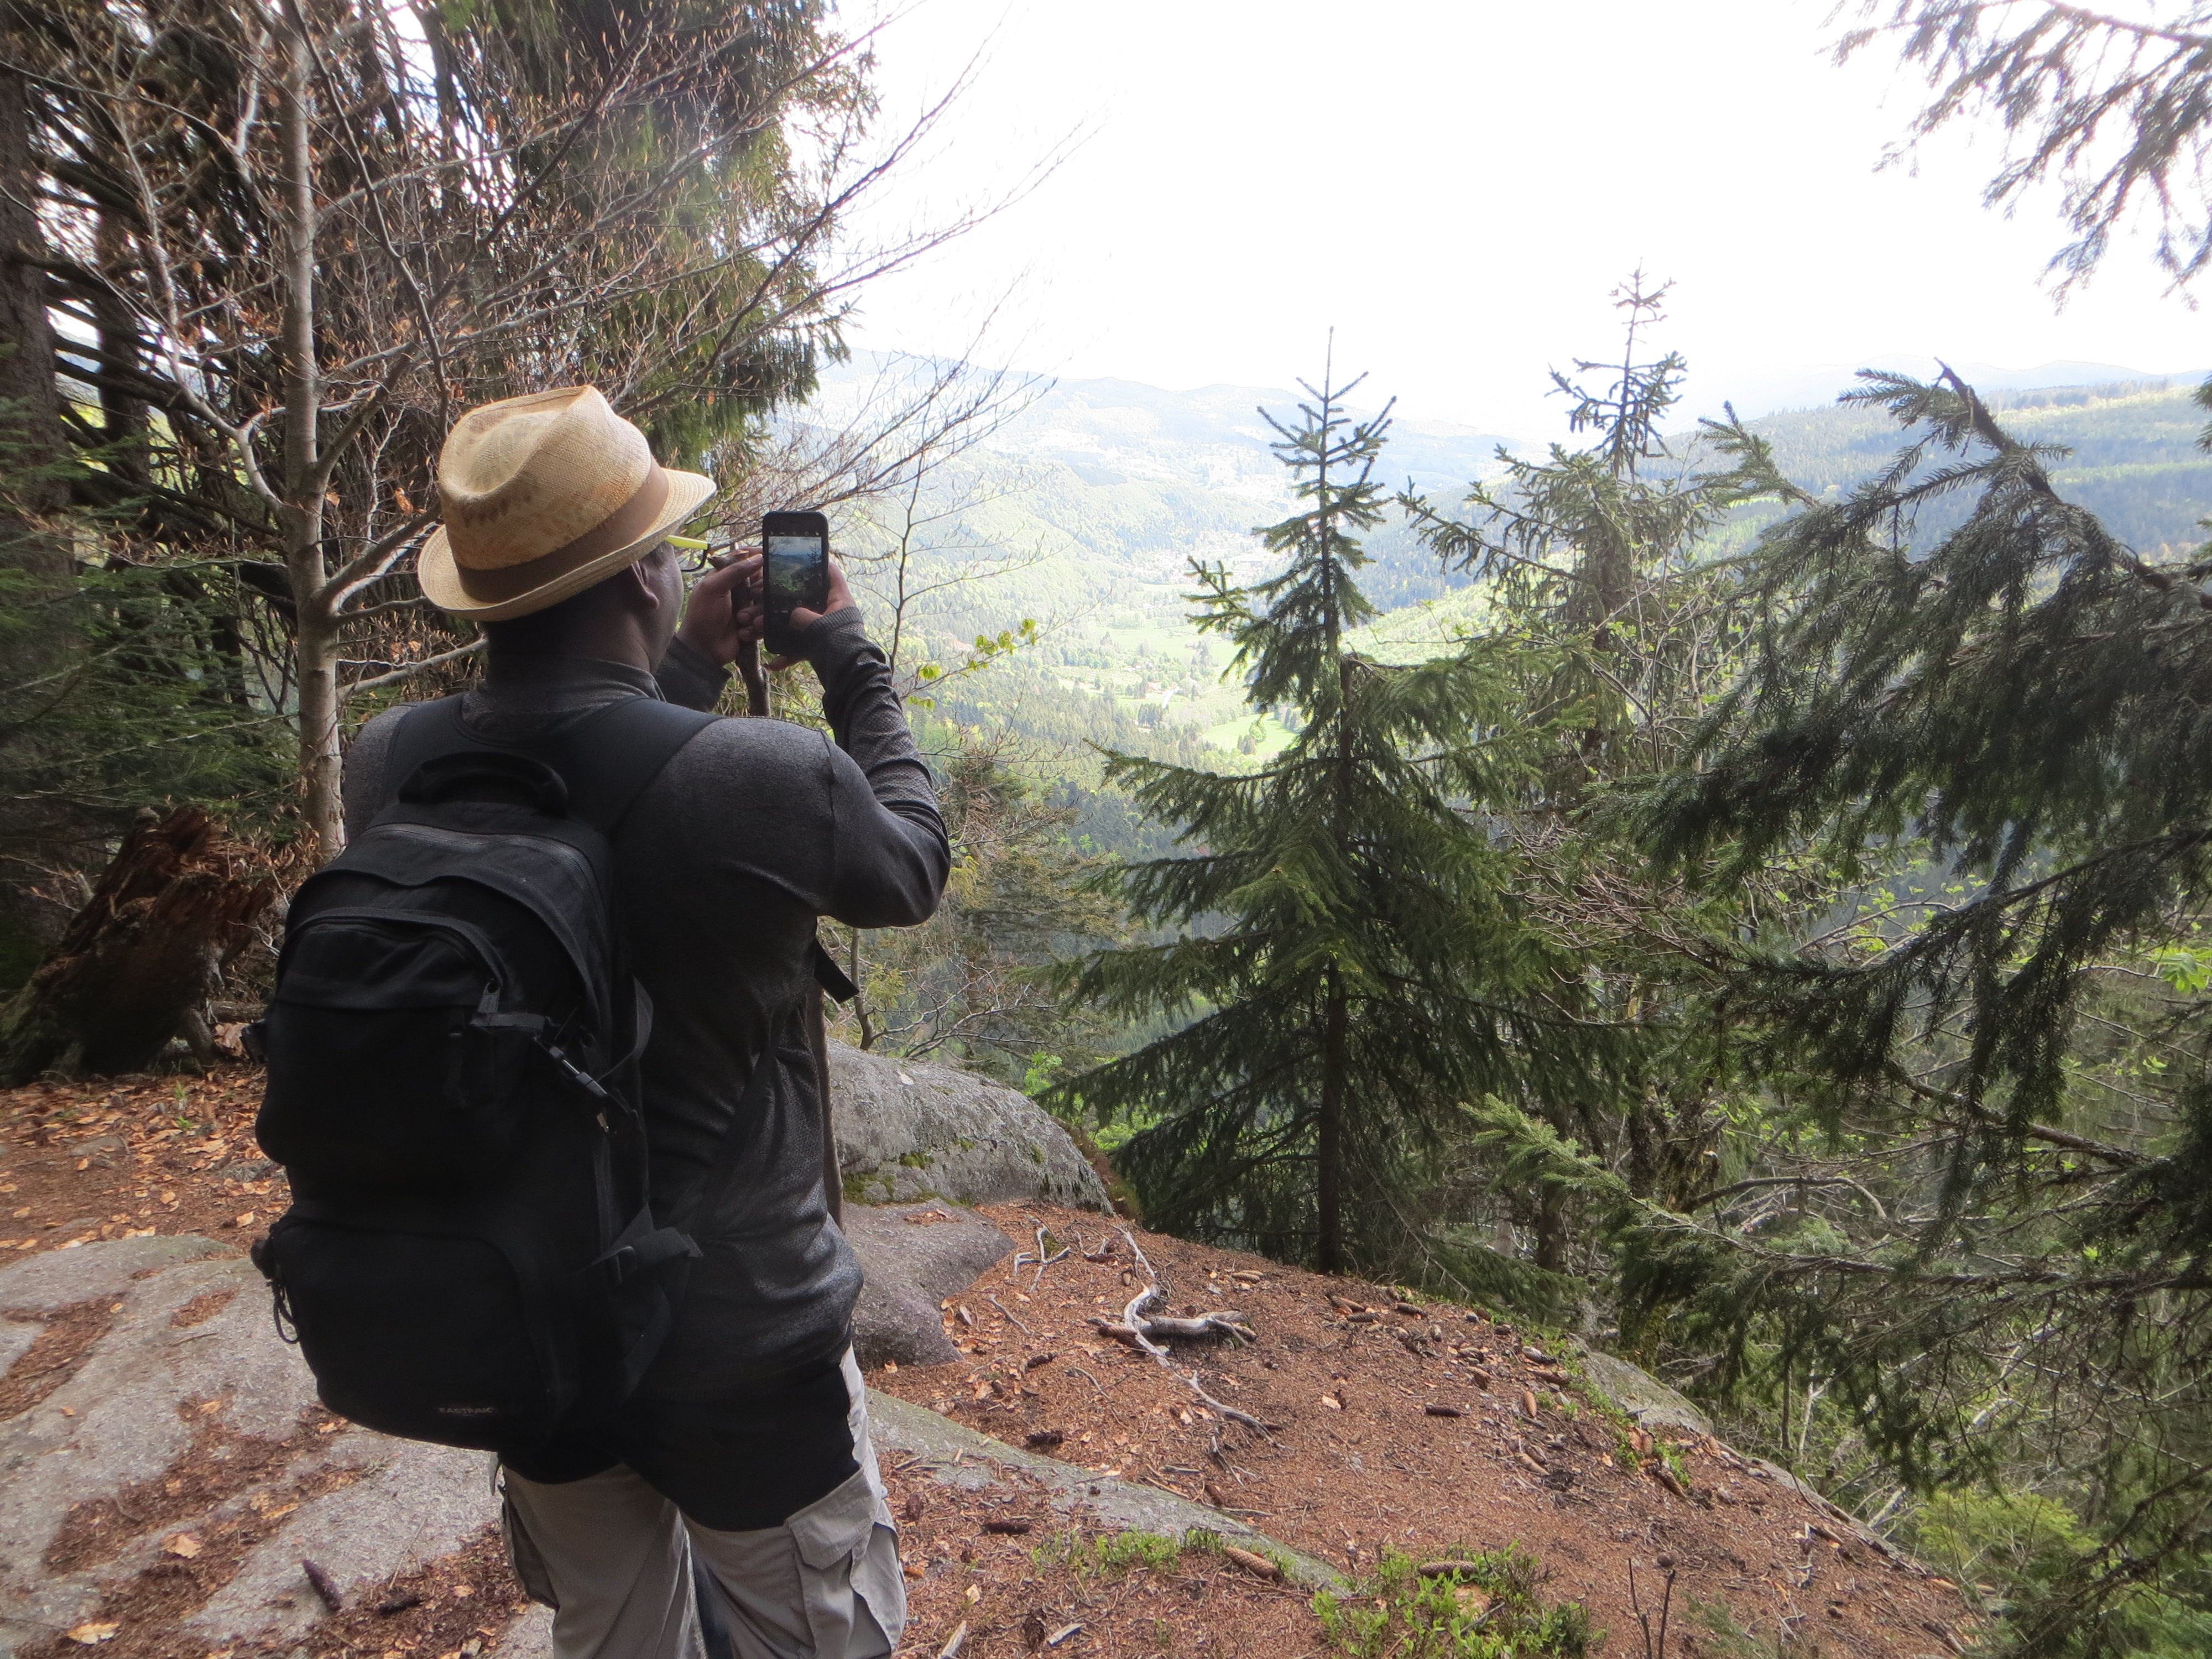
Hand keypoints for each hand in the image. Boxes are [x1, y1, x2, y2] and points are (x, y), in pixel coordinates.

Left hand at [673, 548, 762, 666]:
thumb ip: (735, 571)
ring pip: (767, 604)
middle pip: (763, 583)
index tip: (769, 563)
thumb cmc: (703, 615)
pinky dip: (756, 628)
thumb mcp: (713, 588)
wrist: (703, 649)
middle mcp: (740, 591)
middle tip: (750, 601)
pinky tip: (743, 632)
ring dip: (755, 614)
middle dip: (758, 594)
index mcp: (728, 577)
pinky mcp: (754, 624)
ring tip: (741, 621)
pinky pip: (766, 622)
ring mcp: (748, 608)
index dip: (759, 562)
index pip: (749, 562)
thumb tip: (759, 557)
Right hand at [765, 553, 855, 670]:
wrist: (850, 676)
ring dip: (775, 627)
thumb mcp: (819, 625)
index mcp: (839, 599)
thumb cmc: (840, 645)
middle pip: (804, 598)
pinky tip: (773, 664)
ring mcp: (825, 630)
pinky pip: (800, 649)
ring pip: (797, 624)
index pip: (830, 572)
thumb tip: (792, 615)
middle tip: (757, 597)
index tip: (793, 557)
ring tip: (754, 627)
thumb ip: (802, 615)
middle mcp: (833, 612)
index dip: (815, 562)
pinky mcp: (820, 648)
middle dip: (778, 601)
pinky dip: (787, 655)